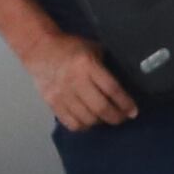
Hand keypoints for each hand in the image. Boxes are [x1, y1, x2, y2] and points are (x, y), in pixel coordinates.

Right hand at [19, 23, 135, 133]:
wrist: (39, 49)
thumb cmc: (71, 47)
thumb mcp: (93, 49)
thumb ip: (107, 66)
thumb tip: (126, 84)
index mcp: (88, 65)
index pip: (112, 89)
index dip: (125, 103)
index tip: (133, 111)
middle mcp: (75, 81)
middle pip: (101, 107)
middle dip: (116, 117)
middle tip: (123, 118)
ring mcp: (62, 94)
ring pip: (87, 118)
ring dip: (101, 122)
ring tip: (106, 118)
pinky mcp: (51, 102)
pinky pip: (70, 122)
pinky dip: (84, 126)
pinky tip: (89, 121)